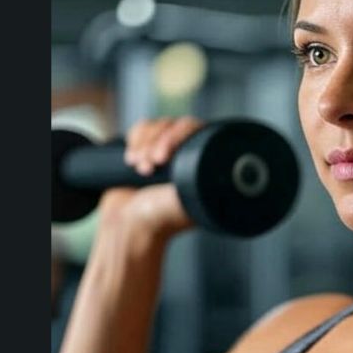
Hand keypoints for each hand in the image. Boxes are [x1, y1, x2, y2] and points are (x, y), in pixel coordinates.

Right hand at [96, 116, 205, 241]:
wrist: (126, 227)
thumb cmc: (159, 220)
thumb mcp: (187, 202)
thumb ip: (202, 183)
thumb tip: (227, 169)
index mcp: (204, 166)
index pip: (198, 131)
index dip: (178, 137)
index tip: (162, 159)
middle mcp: (189, 157)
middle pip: (176, 125)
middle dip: (157, 142)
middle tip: (148, 167)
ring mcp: (167, 152)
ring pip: (158, 126)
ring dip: (144, 145)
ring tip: (138, 170)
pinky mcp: (147, 149)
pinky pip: (142, 129)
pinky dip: (135, 141)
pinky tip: (131, 161)